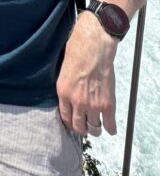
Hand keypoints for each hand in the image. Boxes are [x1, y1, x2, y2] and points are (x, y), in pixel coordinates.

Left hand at [56, 13, 117, 136]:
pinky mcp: (107, 104)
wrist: (94, 46)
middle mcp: (76, 102)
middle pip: (79, 126)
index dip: (70, 123)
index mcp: (63, 93)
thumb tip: (69, 97)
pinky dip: (111, 128)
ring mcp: (92, 105)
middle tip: (85, 127)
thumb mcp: (63, 71)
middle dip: (82, 129)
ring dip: (96, 129)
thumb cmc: (77, 51)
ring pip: (93, 128)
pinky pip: (109, 124)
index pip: (65, 118)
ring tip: (97, 127)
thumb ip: (66, 87)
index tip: (73, 124)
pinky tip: (111, 128)